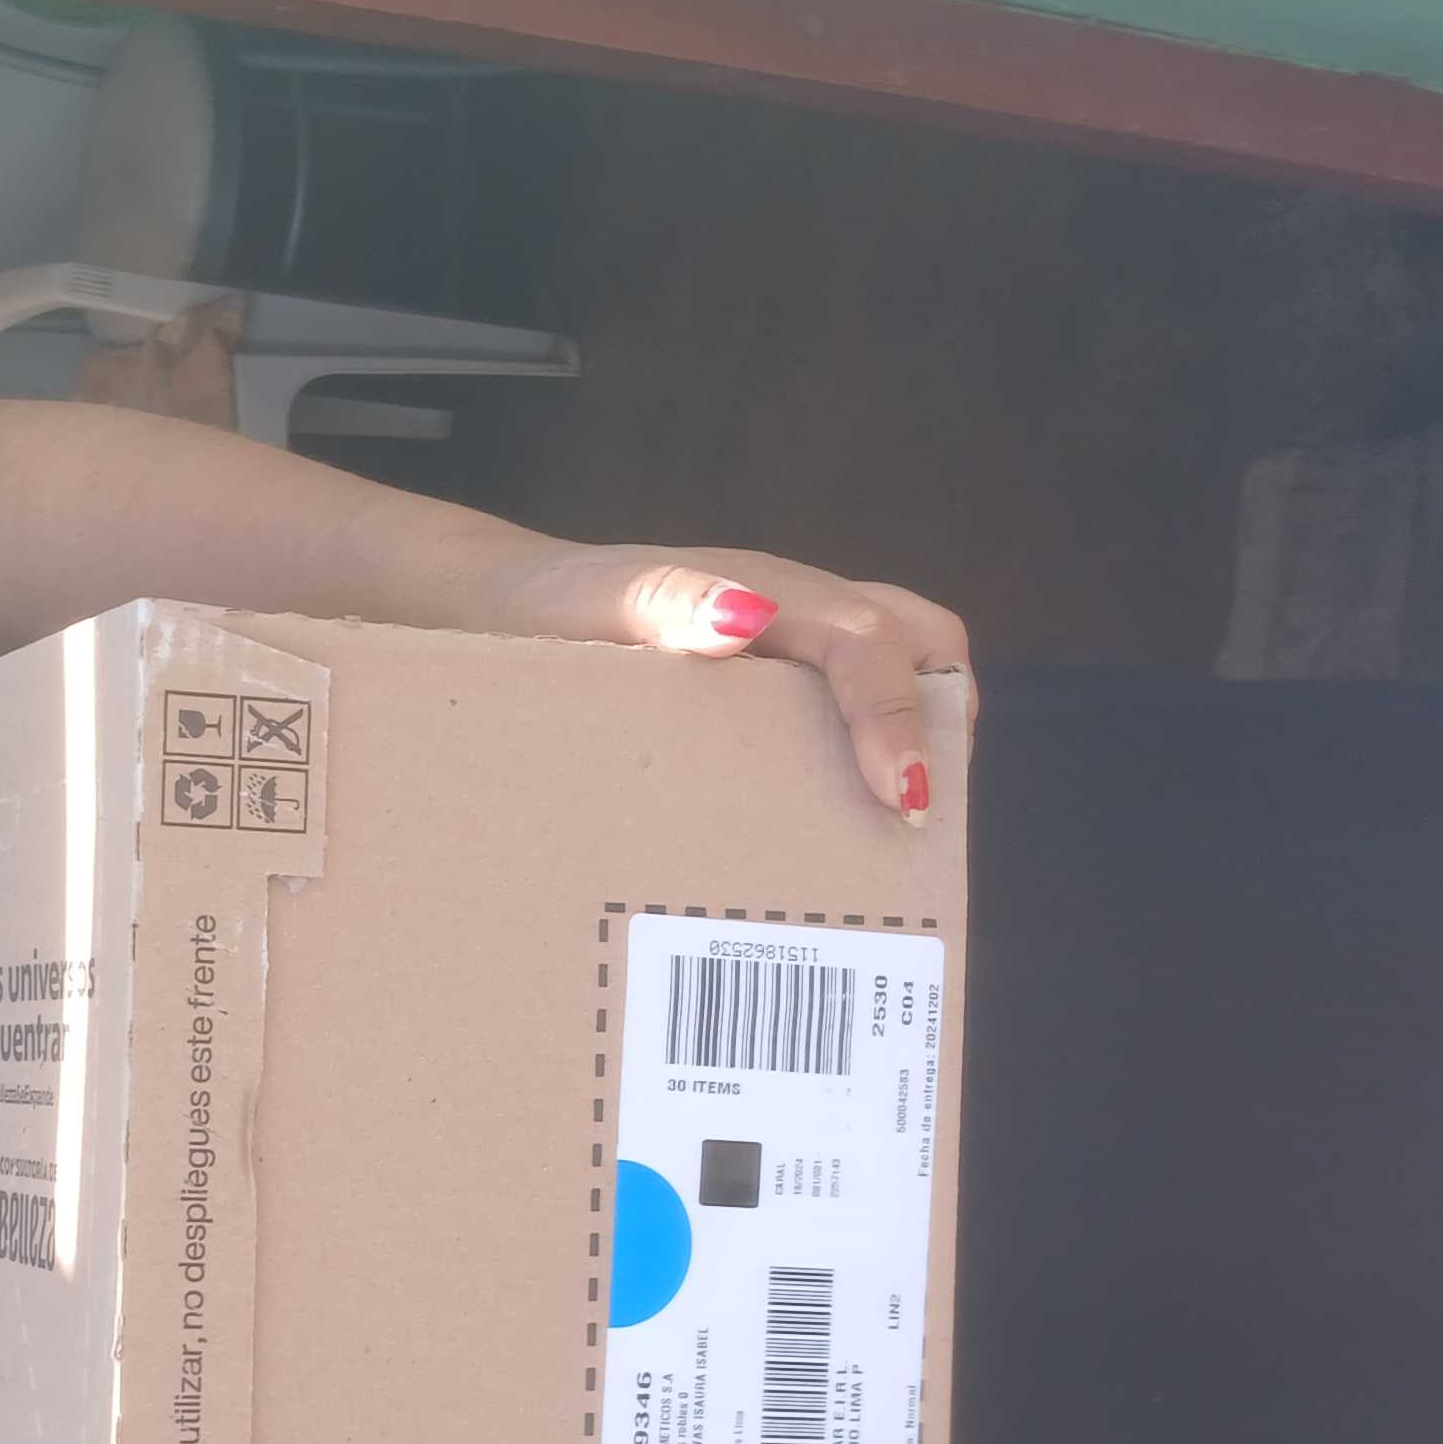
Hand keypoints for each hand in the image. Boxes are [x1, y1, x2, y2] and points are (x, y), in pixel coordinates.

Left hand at [490, 542, 972, 820]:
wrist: (502, 616)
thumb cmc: (555, 608)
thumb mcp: (600, 602)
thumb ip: (667, 602)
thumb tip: (743, 619)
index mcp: (773, 593)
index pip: (870, 639)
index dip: (898, 712)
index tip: (902, 794)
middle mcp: (799, 620)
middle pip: (920, 644)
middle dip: (940, 719)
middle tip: (913, 811)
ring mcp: (790, 660)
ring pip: (888, 686)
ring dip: (904, 749)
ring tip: (882, 844)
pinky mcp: (769, 704)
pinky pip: (836, 726)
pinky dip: (852, 772)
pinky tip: (818, 850)